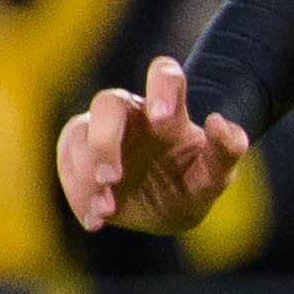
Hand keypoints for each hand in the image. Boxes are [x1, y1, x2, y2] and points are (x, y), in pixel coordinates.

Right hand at [58, 54, 249, 234]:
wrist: (168, 210)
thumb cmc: (194, 182)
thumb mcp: (217, 175)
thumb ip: (227, 151)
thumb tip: (219, 122)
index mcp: (169, 110)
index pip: (165, 74)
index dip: (161, 85)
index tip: (162, 117)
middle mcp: (130, 116)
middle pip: (107, 102)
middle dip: (105, 139)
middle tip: (113, 178)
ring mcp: (100, 134)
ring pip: (78, 133)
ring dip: (86, 173)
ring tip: (107, 208)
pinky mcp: (79, 158)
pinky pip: (66, 165)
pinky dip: (77, 194)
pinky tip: (95, 220)